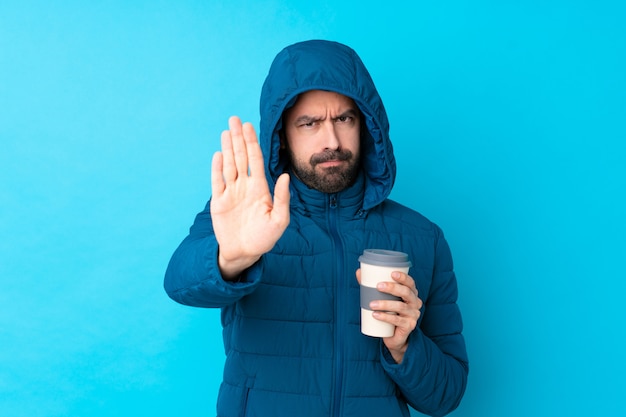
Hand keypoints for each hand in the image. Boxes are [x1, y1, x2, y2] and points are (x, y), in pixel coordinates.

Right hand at [211, 116, 289, 279]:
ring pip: (229, 165)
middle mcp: (245, 186)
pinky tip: (219, 154)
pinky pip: (217, 181)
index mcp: (260, 188)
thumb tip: (285, 176)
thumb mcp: (279, 220)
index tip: (250, 126)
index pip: (255, 160)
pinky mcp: (219, 201)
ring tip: (226, 131)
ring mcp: (231, 192)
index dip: (252, 142)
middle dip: (238, 138)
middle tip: (235, 119)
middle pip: (241, 157)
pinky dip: (217, 168)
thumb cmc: (264, 238)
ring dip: (228, 148)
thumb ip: (282, 198)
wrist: (244, 252)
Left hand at [356, 269, 422, 363]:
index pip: (410, 283)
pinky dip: (385, 317)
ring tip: (371, 304)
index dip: (403, 277)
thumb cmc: (389, 312)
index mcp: (411, 293)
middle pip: (406, 292)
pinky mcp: (409, 326)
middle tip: (378, 286)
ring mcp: (413, 315)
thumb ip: (372, 285)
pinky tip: (375, 315)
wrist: (394, 336)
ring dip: (385, 304)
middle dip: (392, 288)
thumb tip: (359, 272)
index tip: (392, 273)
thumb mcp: (382, 298)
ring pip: (400, 306)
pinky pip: (397, 320)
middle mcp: (415, 303)